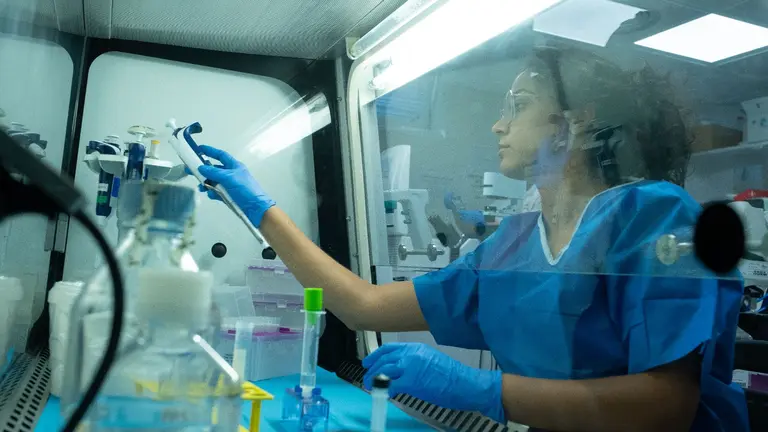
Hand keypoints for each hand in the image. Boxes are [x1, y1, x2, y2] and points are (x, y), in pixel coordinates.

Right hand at [194, 145, 275, 227]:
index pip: (220, 155)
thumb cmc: (246, 190)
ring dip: (206, 183)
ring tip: (201, 187)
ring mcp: (230, 185)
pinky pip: (216, 192)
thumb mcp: (229, 178)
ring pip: (213, 181)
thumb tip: (201, 167)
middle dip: (203, 170)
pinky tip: (211, 194)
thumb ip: (214, 172)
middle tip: (191, 170)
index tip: (199, 149)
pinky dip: (212, 193)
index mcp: (234, 166)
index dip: (210, 151)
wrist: (255, 209)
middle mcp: (231, 174)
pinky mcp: (228, 195)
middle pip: (214, 169)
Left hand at [362, 343, 504, 422]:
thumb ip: (414, 361)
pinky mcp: (411, 382)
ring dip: (373, 380)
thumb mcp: (431, 359)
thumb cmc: (452, 375)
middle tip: (367, 377)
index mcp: (416, 348)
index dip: (375, 356)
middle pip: (383, 359)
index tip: (368, 362)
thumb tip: (401, 370)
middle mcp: (411, 354)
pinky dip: (385, 391)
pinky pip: (390, 386)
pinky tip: (386, 394)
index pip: (389, 348)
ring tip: (371, 387)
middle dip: (371, 369)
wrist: (464, 383)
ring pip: (382, 371)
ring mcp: (410, 367)